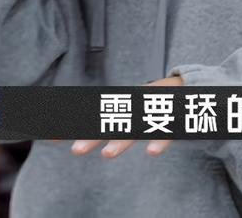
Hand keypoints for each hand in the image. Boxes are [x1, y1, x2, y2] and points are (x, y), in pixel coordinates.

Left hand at [61, 74, 184, 157]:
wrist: (189, 85)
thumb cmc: (155, 100)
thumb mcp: (131, 106)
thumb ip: (111, 118)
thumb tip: (81, 132)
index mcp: (122, 102)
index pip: (95, 113)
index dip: (76, 124)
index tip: (52, 136)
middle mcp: (134, 104)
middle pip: (112, 120)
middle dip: (93, 135)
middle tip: (75, 151)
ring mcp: (154, 109)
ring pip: (136, 126)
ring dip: (122, 140)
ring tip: (107, 156)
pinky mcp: (174, 116)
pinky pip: (168, 131)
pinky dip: (161, 140)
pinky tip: (152, 152)